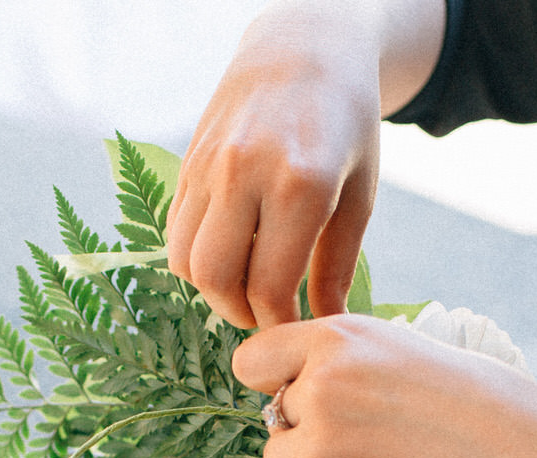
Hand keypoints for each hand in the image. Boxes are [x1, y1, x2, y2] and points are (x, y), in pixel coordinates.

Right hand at [168, 3, 385, 329]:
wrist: (303, 48)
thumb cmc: (346, 123)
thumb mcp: (359, 194)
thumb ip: (338, 265)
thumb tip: (325, 324)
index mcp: (300, 186)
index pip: (269, 287)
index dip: (278, 323)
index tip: (292, 331)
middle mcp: (245, 174)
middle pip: (215, 280)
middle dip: (239, 314)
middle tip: (265, 317)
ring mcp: (209, 166)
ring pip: (185, 260)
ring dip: (212, 289)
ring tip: (246, 287)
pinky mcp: (188, 162)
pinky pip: (177, 231)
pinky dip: (198, 256)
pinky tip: (232, 253)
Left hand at [234, 314, 536, 457]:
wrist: (509, 456)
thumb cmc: (467, 401)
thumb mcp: (397, 347)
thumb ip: (339, 358)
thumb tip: (290, 381)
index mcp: (337, 336)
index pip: (252, 359)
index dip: (275, 381)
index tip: (310, 395)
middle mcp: (322, 381)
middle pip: (270, 414)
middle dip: (305, 428)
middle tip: (363, 437)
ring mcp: (322, 437)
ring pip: (273, 456)